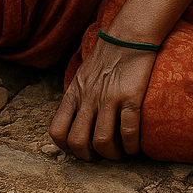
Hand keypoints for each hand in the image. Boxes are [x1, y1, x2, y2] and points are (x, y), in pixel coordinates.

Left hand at [49, 41, 156, 160]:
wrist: (129, 35)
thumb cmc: (107, 55)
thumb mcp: (83, 75)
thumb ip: (78, 96)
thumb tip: (77, 119)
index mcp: (74, 93)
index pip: (56, 130)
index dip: (65, 147)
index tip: (78, 150)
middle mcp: (88, 98)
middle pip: (77, 141)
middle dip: (87, 156)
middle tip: (99, 157)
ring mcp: (109, 98)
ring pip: (102, 141)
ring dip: (111, 155)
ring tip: (119, 154)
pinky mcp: (130, 97)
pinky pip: (128, 131)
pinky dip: (131, 146)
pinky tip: (135, 147)